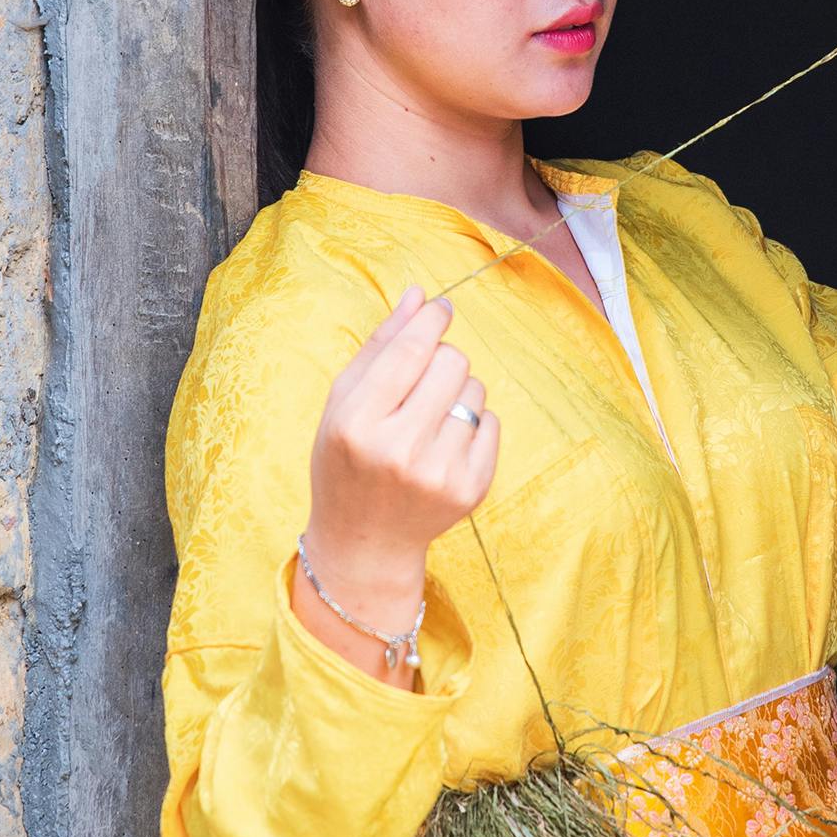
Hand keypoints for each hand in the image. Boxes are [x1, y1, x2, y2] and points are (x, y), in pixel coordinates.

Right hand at [298, 286, 500, 668]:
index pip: (410, 352)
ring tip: (428, 422)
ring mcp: (439, 474)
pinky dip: (474, 424)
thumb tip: (420, 295)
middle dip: (441, 360)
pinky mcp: (470, 490)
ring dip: (457, 393)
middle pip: (452, 363)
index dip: (431, 322)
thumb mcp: (343, 402)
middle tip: (421, 384)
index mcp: (357, 424)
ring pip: (475, 390)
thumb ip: (381, 346)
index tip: (440, 310)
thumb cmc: (346, 461)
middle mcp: (399, 451)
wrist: (364, 541)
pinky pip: (492, 423)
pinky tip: (445, 445)